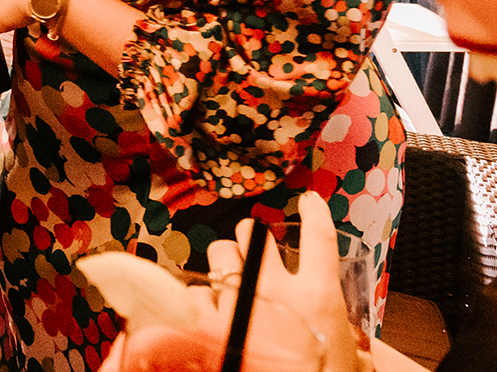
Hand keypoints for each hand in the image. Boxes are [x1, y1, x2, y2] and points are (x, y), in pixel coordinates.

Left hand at [102, 194, 369, 371]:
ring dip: (226, 263)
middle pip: (253, 233)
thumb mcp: (347, 360)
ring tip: (232, 284)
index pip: (320, 240)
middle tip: (253, 252)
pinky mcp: (205, 318)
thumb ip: (351, 345)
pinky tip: (211, 313)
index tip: (310, 201)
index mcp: (317, 299)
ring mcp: (238, 301)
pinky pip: (197, 290)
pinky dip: (203, 298)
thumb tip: (360, 351)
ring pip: (221, 252)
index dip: (315, 214)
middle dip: (252, 238)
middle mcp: (276, 290)